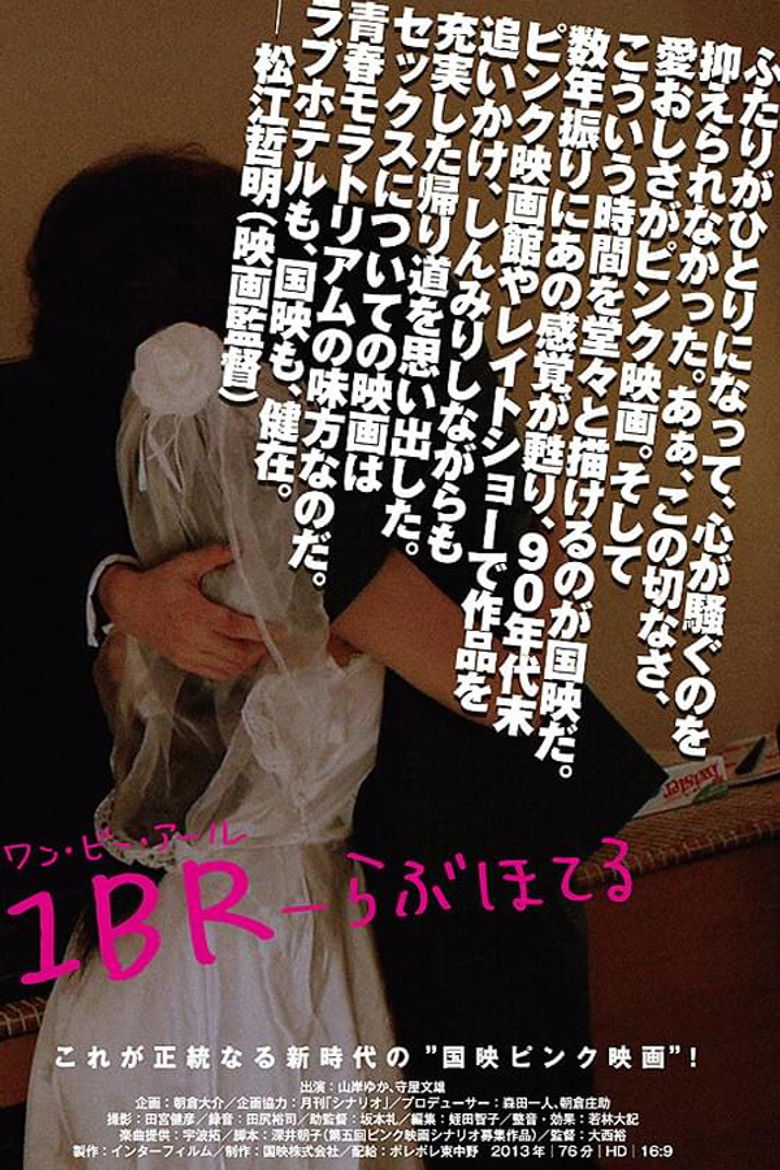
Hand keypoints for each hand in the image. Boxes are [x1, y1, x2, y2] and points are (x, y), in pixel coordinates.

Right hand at [98, 545, 266, 680]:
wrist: (127, 604)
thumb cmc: (157, 584)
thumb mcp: (184, 565)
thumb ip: (212, 556)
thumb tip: (239, 548)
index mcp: (195, 614)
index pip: (235, 627)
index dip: (260, 631)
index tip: (279, 631)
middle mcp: (192, 638)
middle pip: (236, 653)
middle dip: (259, 649)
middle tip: (272, 640)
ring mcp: (187, 654)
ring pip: (227, 668)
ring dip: (247, 662)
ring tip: (260, 649)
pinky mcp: (183, 662)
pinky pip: (214, 674)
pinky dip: (232, 670)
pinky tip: (241, 660)